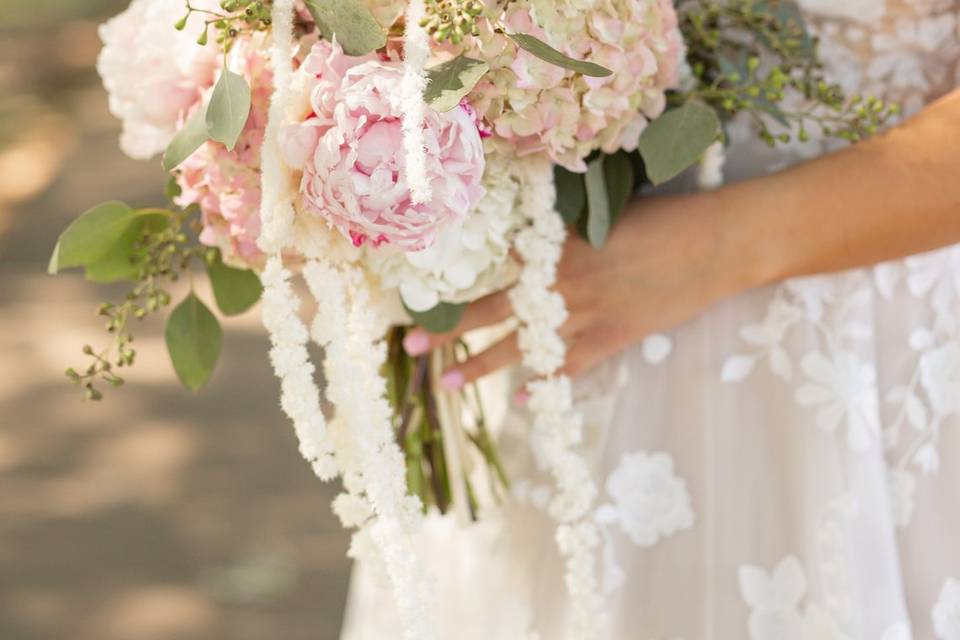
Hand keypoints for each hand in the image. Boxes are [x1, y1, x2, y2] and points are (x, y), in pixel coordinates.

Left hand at [402, 192, 754, 391]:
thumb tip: (531, 239)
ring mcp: (586, 314)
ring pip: (520, 346)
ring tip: (445, 383)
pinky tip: (518, 402)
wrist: (717, 243)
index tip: (421, 294)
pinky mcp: (612, 338)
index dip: (457, 280)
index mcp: (556, 244)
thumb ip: (566, 229)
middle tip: (409, 345)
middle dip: (448, 329)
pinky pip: (567, 369)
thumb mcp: (607, 212)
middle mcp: (560, 282)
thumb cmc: (667, 216)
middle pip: (491, 309)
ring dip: (480, 365)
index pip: (491, 266)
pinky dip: (542, 386)